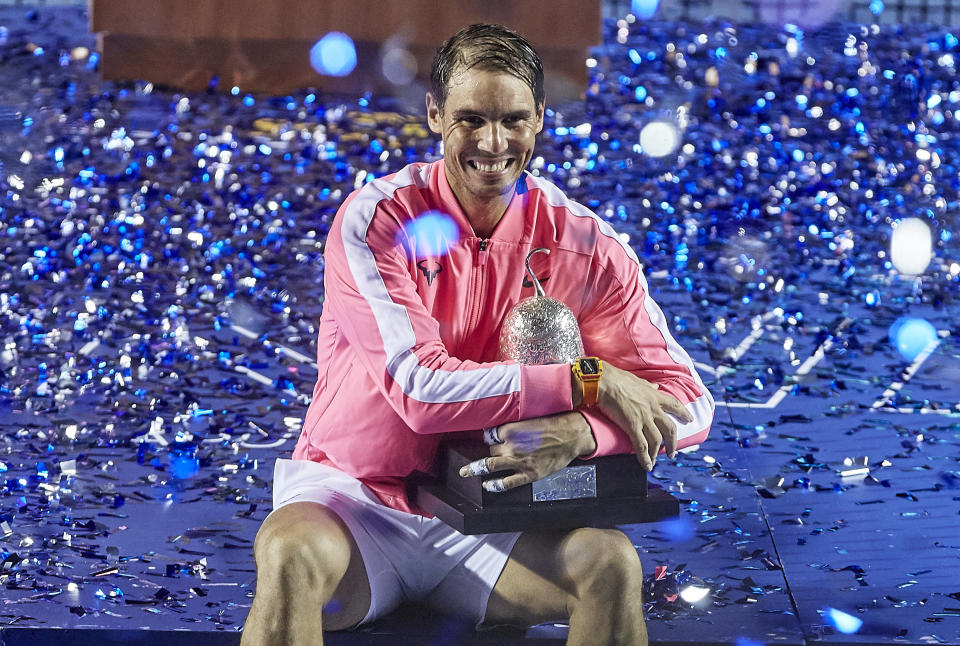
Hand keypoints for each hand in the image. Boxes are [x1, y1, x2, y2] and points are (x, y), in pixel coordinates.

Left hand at [458, 412, 595, 492]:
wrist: (572, 435)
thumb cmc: (553, 425)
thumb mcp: (530, 420)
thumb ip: (513, 428)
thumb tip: (497, 434)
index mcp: (512, 429)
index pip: (490, 435)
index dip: (491, 437)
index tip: (492, 439)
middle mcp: (512, 445)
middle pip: (491, 450)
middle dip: (492, 450)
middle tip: (497, 450)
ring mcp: (519, 461)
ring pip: (490, 465)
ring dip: (475, 468)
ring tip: (465, 472)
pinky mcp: (529, 474)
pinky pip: (507, 482)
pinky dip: (495, 485)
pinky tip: (487, 485)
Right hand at [596, 363, 693, 470]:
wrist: (604, 381)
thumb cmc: (616, 378)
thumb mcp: (637, 380)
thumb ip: (648, 386)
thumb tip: (655, 386)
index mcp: (654, 395)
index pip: (674, 405)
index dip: (683, 413)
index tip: (689, 419)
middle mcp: (652, 408)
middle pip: (669, 428)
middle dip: (672, 442)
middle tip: (672, 452)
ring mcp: (643, 418)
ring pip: (657, 440)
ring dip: (657, 453)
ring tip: (655, 461)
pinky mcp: (632, 426)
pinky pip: (641, 446)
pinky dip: (645, 458)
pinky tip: (646, 466)